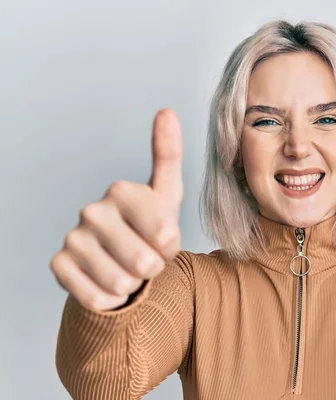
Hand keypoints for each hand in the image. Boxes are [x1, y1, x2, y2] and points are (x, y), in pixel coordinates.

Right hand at [50, 109, 183, 311]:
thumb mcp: (167, 195)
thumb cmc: (148, 226)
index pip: (165, 237)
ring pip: (123, 284)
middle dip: (153, 267)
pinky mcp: (58, 266)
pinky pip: (98, 299)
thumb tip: (167, 111)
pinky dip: (112, 298)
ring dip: (133, 284)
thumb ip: (169, 155)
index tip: (162, 238)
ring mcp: (72, 238)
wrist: (118, 259)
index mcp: (122, 190)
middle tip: (146, 255)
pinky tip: (108, 280)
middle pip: (145, 263)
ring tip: (128, 266)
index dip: (171, 247)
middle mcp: (92, 211)